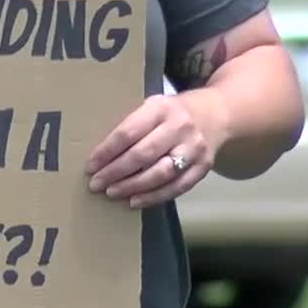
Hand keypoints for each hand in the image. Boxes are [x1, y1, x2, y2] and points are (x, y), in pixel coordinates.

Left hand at [85, 93, 216, 208]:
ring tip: (112, 193)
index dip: (106, 152)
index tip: (90, 166)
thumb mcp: (152, 107)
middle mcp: (179, 127)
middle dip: (115, 172)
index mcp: (161, 108)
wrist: (217, 114)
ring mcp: (193, 149)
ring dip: (133, 187)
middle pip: (143, 155)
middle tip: (96, 184)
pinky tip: (135, 201)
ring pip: (160, 173)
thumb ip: (132, 125)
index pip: (128, 132)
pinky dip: (154, 197)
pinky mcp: (203, 167)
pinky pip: (177, 187)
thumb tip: (101, 156)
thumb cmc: (173, 113)